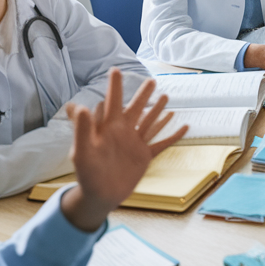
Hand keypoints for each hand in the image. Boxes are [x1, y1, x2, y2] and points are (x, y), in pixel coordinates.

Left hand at [61, 70, 187, 230]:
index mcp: (108, 128)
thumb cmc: (86, 174)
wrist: (99, 196)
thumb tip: (80, 106)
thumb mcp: (82, 151)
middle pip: (136, 108)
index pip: (112, 101)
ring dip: (158, 110)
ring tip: (166, 97)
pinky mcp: (144, 156)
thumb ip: (81, 129)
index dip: (115, 86)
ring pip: (150, 122)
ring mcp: (135, 144)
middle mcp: (123, 132)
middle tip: (151, 80)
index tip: (116, 69)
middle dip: (143, 94)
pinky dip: (173, 136)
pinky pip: (162, 143)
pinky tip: (184, 128)